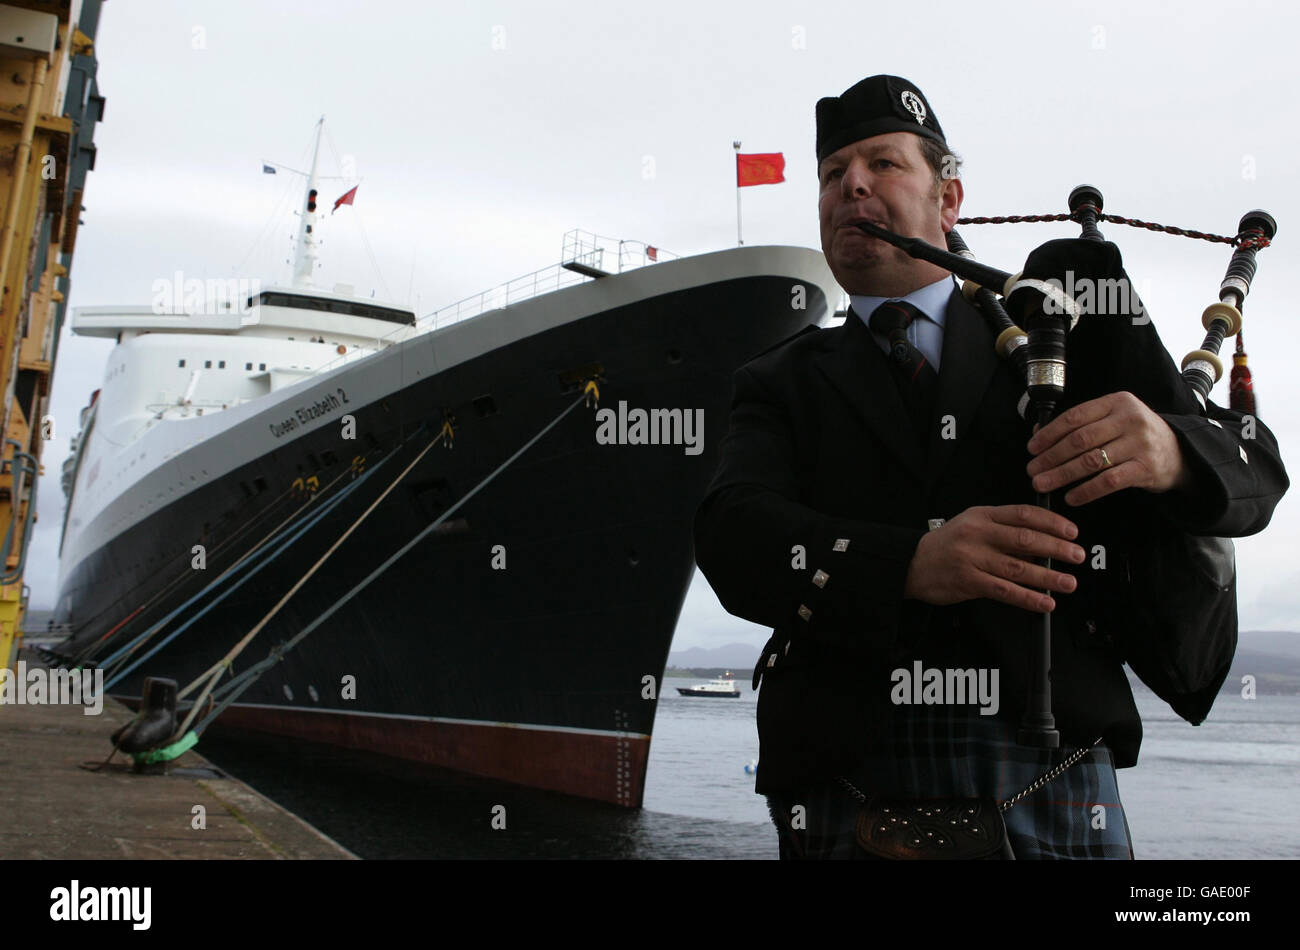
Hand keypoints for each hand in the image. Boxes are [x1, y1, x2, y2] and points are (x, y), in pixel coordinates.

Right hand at [903, 505, 1084, 612]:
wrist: (911, 563)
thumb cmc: (947, 545)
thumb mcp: (972, 524)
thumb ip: (1003, 529)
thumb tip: (1043, 542)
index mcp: (982, 516)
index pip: (1023, 514)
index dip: (1052, 523)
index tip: (1072, 532)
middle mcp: (977, 534)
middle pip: (1024, 539)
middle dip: (1056, 548)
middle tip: (1077, 556)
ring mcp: (972, 559)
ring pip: (1018, 567)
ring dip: (1048, 577)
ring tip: (1068, 583)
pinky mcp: (968, 582)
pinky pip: (1005, 591)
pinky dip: (1028, 598)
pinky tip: (1044, 602)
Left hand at [1025, 392, 1190, 505]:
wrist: (1180, 453)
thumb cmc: (1136, 436)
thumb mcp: (1113, 420)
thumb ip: (1081, 424)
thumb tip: (1038, 432)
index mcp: (1117, 402)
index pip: (1075, 417)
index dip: (1049, 433)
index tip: (1032, 448)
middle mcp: (1129, 419)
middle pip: (1080, 440)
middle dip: (1051, 457)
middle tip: (1032, 469)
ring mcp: (1139, 443)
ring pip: (1091, 461)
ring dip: (1062, 475)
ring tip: (1042, 483)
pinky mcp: (1145, 467)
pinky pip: (1108, 481)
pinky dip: (1086, 491)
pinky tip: (1070, 497)